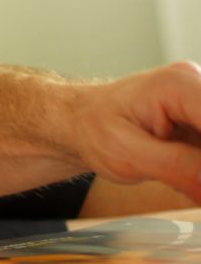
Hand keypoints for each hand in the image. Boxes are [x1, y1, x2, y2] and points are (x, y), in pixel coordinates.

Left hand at [72, 61, 200, 201]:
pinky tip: (186, 173)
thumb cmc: (92, 130)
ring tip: (176, 174)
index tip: (196, 177)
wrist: (78, 120)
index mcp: (179, 85)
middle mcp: (196, 83)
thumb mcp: (127, 154)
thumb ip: (179, 168)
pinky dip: (200, 165)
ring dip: (200, 165)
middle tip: (188, 183)